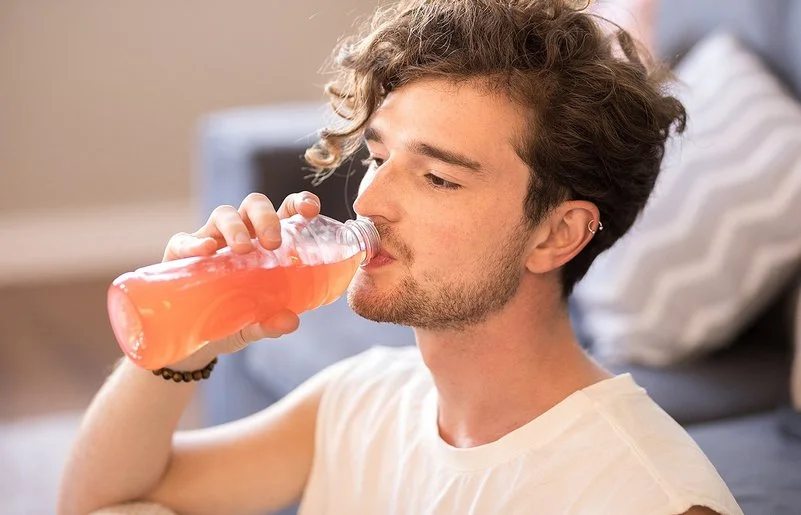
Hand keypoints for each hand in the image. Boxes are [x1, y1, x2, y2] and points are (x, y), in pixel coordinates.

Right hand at [162, 192, 321, 368]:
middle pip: (254, 206)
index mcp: (266, 244)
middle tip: (273, 243)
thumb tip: (290, 321)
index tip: (310, 210)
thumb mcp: (253, 325)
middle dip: (266, 216)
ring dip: (235, 226)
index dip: (299, 203)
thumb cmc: (231, 321)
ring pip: (223, 214)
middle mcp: (240, 236)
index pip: (286, 211)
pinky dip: (194, 241)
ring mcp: (210, 241)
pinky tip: (206, 250)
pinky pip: (183, 240)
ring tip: (242, 249)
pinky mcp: (180, 256)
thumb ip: (271, 323)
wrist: (190, 342)